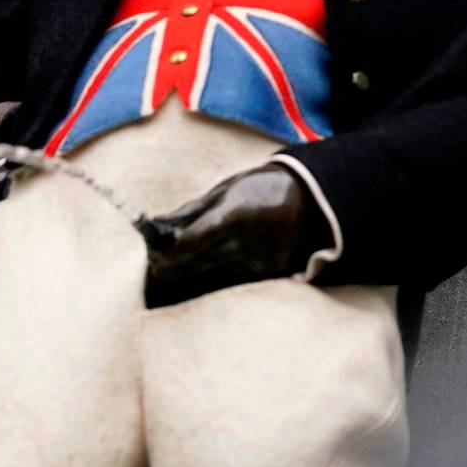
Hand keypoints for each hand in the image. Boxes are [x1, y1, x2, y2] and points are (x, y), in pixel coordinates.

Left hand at [141, 164, 332, 309]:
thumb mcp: (226, 190)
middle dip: (175, 267)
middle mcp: (250, 242)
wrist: (312, 199)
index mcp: (237, 214)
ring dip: (194, 273)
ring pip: (216, 274)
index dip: (173, 251)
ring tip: (174, 271)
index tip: (154, 256)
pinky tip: (210, 271)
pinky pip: (236, 279)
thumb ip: (193, 210)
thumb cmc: (261, 187)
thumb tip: (158, 223)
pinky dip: (220, 275)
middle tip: (155, 268)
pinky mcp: (271, 274)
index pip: (198, 238)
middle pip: (202, 262)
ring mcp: (262, 262)